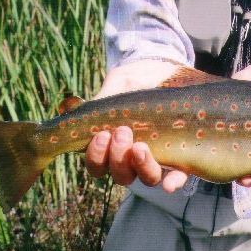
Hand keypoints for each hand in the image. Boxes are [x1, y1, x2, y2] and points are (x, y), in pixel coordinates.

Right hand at [86, 60, 191, 191]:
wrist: (169, 67)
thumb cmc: (138, 78)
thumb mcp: (118, 84)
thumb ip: (100, 99)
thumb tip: (68, 108)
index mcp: (113, 145)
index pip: (99, 165)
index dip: (96, 157)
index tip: (100, 134)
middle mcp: (134, 157)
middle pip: (121, 175)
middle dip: (117, 158)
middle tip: (121, 132)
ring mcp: (159, 158)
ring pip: (147, 179)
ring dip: (141, 167)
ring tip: (140, 147)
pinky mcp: (183, 156)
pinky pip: (178, 177)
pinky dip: (172, 182)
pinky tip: (169, 183)